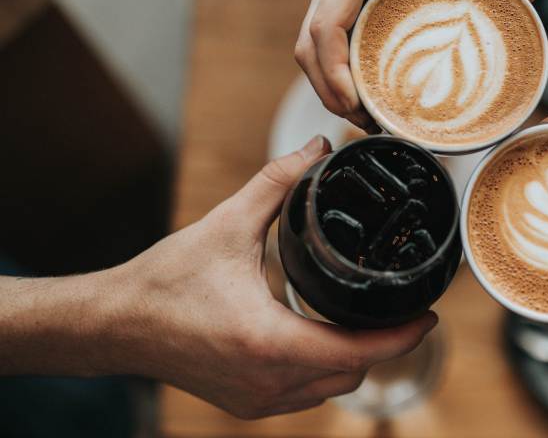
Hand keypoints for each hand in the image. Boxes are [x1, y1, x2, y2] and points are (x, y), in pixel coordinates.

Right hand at [57, 136, 434, 418]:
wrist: (114, 325)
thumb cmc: (165, 281)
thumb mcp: (226, 225)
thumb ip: (277, 183)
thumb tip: (314, 148)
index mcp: (270, 341)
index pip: (360, 351)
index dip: (403, 336)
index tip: (429, 315)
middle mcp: (269, 381)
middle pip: (353, 372)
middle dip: (383, 344)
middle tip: (398, 307)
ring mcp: (257, 399)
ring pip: (331, 388)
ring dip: (353, 358)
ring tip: (364, 318)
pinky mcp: (246, 403)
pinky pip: (305, 394)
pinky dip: (323, 369)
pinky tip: (321, 337)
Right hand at [295, 0, 534, 130]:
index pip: (324, 28)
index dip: (333, 73)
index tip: (355, 103)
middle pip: (307, 49)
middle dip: (329, 92)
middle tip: (366, 122)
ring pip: (307, 47)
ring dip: (328, 85)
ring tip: (364, 114)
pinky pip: (321, 37)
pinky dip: (333, 67)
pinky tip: (361, 85)